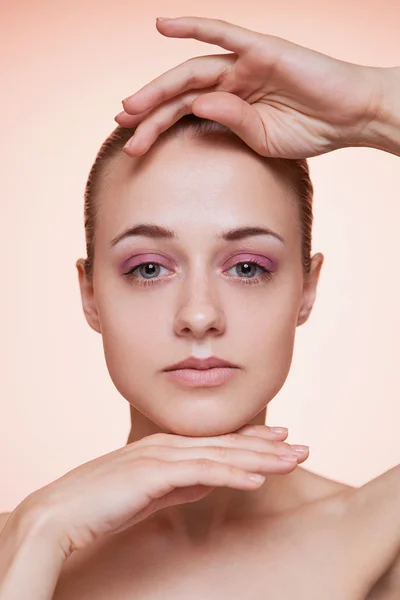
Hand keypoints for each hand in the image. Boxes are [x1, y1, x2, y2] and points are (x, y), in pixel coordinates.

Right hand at [20, 425, 307, 558]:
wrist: (60, 513)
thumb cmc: (102, 503)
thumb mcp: (151, 491)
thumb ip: (180, 482)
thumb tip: (208, 480)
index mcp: (167, 447)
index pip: (219, 442)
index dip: (253, 440)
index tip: (282, 440)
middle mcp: (168, 445)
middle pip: (227, 444)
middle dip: (268, 447)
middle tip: (303, 447)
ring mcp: (160, 456)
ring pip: (221, 455)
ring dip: (260, 459)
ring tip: (293, 461)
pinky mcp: (152, 474)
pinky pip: (201, 473)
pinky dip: (232, 475)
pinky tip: (258, 481)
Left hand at [115, 16, 388, 158]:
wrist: (350, 118)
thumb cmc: (311, 130)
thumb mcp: (262, 140)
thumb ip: (231, 124)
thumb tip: (197, 107)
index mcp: (231, 106)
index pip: (185, 112)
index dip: (157, 124)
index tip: (132, 142)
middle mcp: (232, 81)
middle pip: (180, 92)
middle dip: (149, 109)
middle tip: (122, 124)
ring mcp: (245, 64)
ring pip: (192, 71)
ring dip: (160, 87)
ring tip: (132, 106)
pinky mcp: (261, 49)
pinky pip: (223, 32)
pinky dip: (194, 25)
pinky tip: (163, 25)